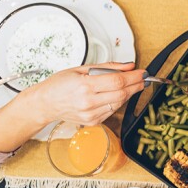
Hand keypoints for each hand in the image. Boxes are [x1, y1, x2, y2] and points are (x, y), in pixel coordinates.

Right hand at [23, 62, 145, 126]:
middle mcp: (88, 102)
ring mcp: (91, 114)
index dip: (134, 77)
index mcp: (84, 86)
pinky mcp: (93, 121)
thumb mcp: (81, 68)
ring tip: (130, 84)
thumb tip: (129, 66)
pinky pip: (113, 110)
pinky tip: (116, 95)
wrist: (45, 103)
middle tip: (143, 78)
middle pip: (122, 94)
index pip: (118, 81)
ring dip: (129, 93)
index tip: (143, 72)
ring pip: (120, 103)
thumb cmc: (59, 84)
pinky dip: (118, 101)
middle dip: (136, 85)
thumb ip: (108, 67)